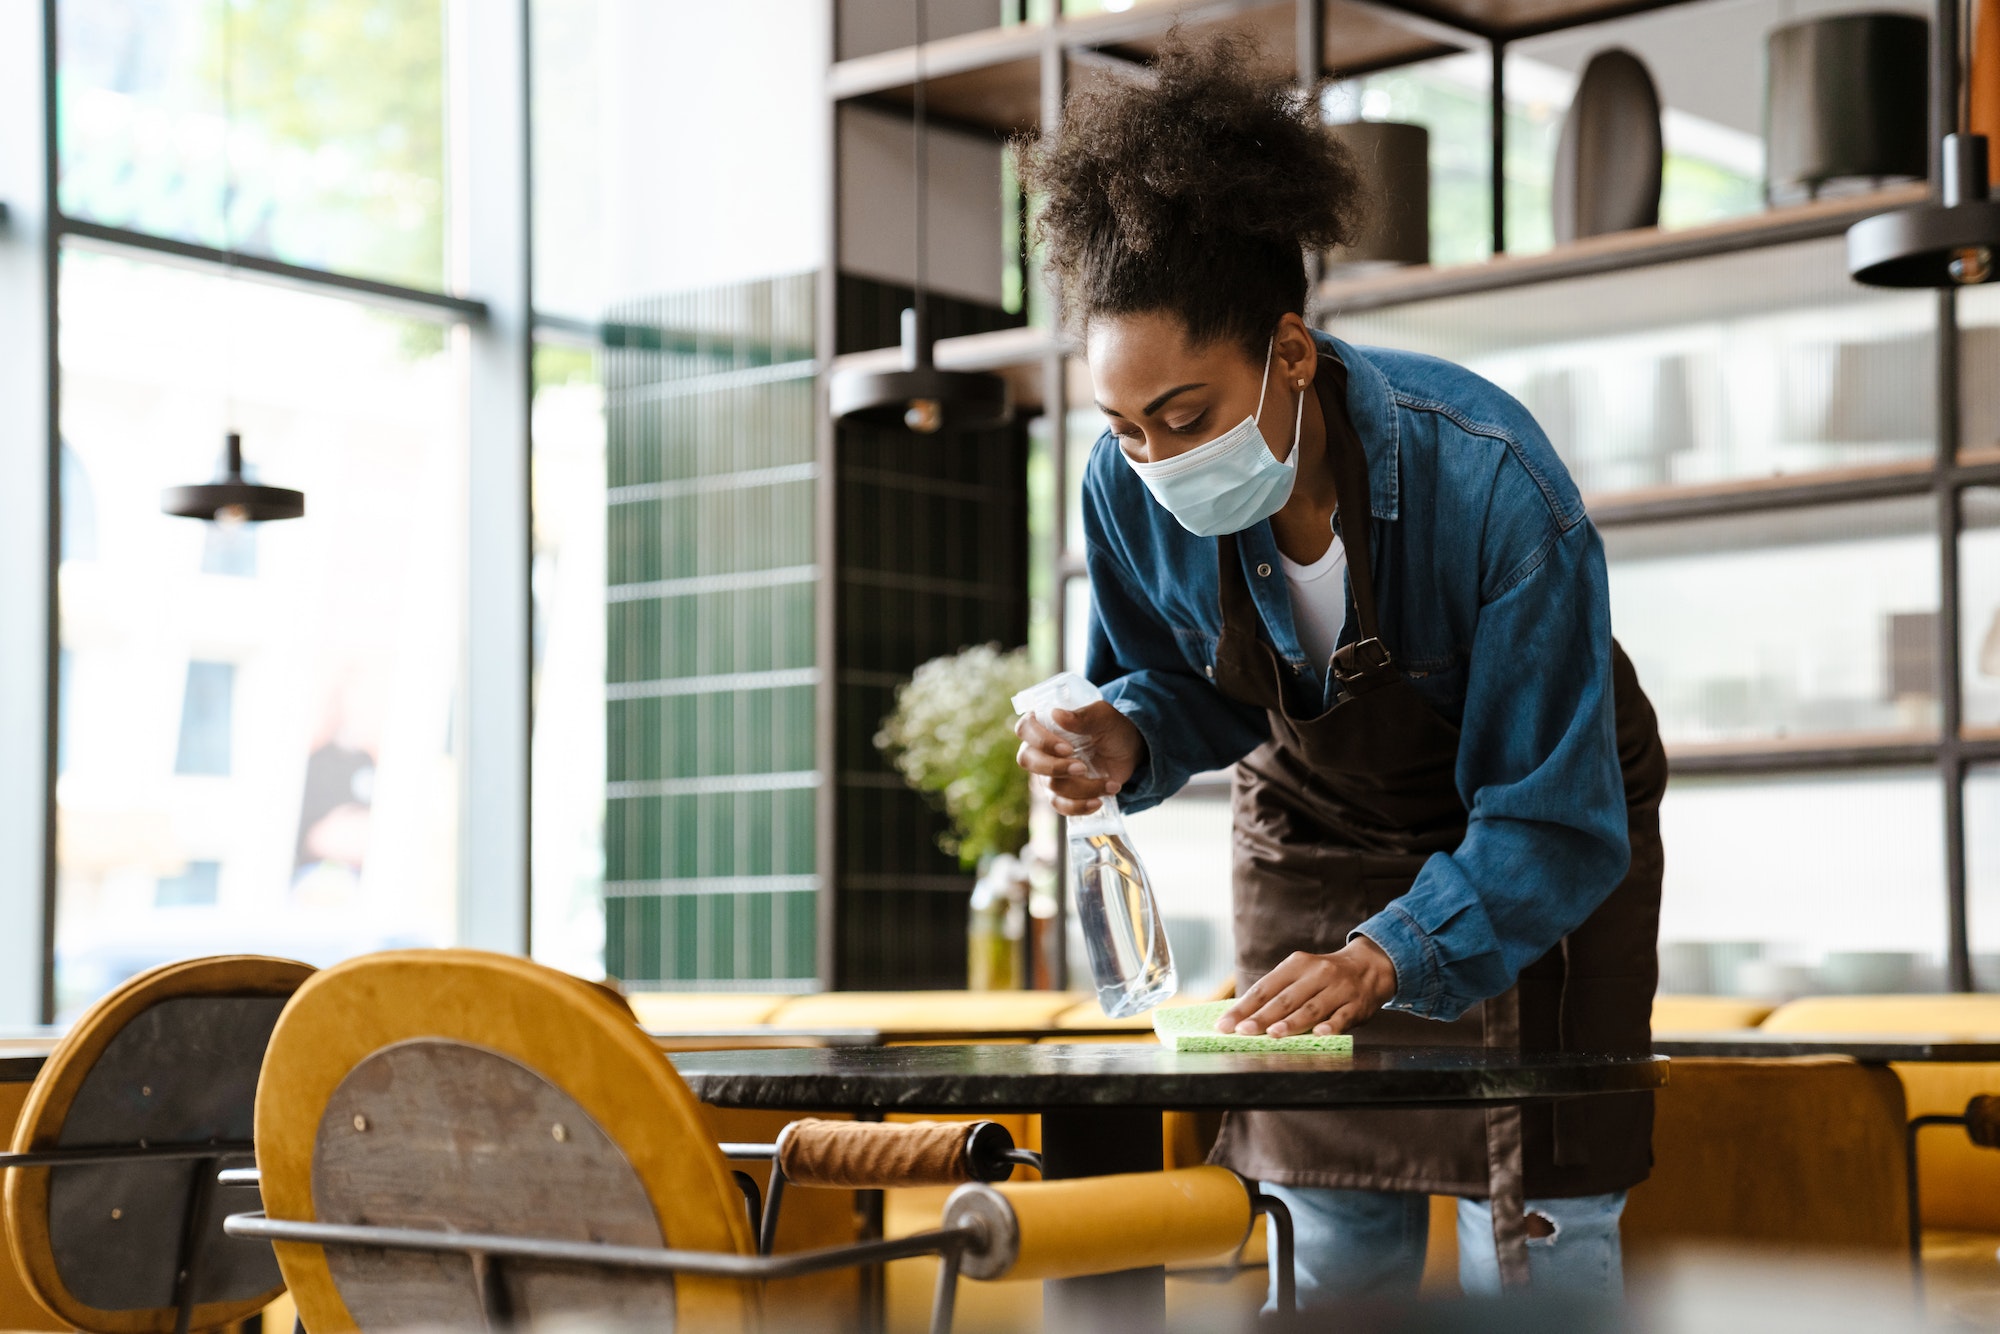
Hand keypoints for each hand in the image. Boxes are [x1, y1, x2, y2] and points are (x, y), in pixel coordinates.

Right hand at [1013, 701, 1145, 816]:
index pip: (1025, 729)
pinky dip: (1079, 807)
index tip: (1068, 748)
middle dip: (1055, 767)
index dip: (1041, 741)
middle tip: (1082, 768)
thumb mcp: (1105, 717)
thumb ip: (1083, 715)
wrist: (1130, 753)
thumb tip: (1056, 714)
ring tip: (1109, 783)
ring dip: (1083, 787)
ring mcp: (1048, 774)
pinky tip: (1099, 801)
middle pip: (1027, 760)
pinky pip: (1060, 806)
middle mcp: (1040, 750)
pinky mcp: (1060, 794)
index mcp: (1045, 724)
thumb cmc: (1112, 729)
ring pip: (1051, 785)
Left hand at [1217, 937, 1397, 1037]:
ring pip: (1312, 1007)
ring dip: (1292, 1022)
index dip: (1244, 1007)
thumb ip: (1277, 992)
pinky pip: (1342, 1017)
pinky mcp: (1356, 1005)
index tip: (1225, 1024)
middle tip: (1243, 1031)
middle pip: (1285, 999)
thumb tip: (1241, 1016)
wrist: (1368, 967)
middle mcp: (1317, 974)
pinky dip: (1330, 1026)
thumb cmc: (1323, 977)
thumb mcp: (1300, 974)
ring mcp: (1338, 989)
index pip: (1265, 988)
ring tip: (1273, 1034)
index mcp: (1297, 965)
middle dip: (1262, 1016)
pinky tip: (1319, 1035)